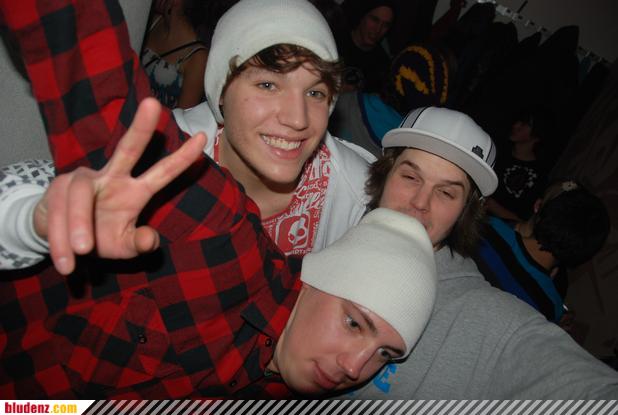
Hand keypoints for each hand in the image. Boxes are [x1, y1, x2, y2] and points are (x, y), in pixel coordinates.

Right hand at [34, 98, 206, 274]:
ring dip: (79, 224)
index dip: (181, 157)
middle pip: (127, 149)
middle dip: (141, 128)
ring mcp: (84, 179)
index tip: (203, 136)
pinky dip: (62, 238)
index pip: (162, 172)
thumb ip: (137, 244)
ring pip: (81, 195)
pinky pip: (58, 211)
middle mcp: (112, 177)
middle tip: (154, 104)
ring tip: (83, 251)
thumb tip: (150, 239)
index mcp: (134, 191)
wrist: (59, 239)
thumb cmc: (99, 238)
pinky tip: (67, 260)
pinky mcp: (57, 188)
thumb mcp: (121, 247)